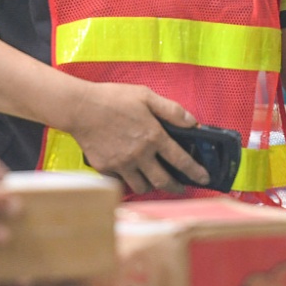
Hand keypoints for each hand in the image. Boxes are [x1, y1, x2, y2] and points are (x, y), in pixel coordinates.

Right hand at [64, 83, 208, 194]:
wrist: (80, 108)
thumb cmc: (113, 98)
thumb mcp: (146, 96)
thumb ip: (171, 110)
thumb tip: (193, 122)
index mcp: (153, 136)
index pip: (181, 160)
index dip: (195, 171)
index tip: (204, 178)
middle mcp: (140, 154)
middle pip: (163, 181)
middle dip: (176, 188)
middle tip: (181, 188)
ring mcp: (122, 164)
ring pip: (142, 186)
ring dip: (152, 186)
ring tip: (154, 181)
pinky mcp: (106, 168)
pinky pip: (121, 182)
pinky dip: (128, 181)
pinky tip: (130, 174)